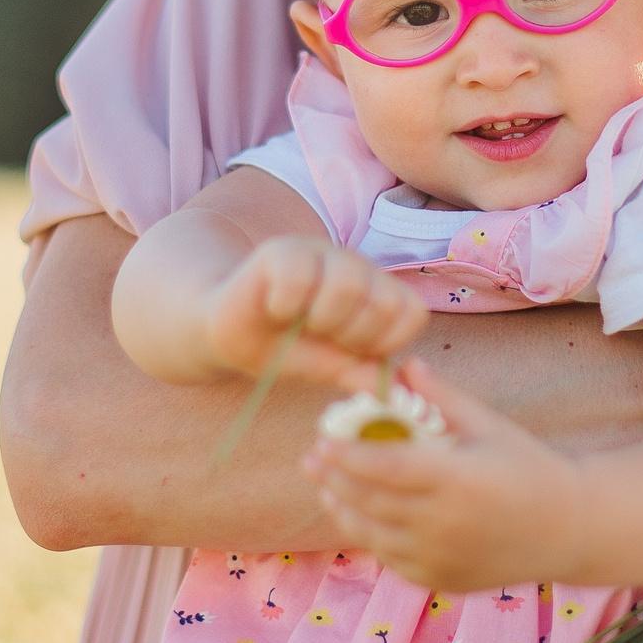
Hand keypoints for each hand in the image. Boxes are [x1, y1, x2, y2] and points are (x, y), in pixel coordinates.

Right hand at [205, 236, 427, 390]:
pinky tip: (275, 307)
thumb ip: (365, 373)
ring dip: (319, 319)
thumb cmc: (287, 347)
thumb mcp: (332, 367)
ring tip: (298, 322)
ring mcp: (320, 251)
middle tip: (321, 335)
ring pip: (346, 284)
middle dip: (351, 335)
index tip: (352, 351)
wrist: (230, 333)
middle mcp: (355, 265)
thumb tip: (400, 394)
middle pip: (382, 300)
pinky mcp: (282, 249)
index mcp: (376, 291)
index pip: (411, 313)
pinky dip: (285, 305)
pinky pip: (299, 276)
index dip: (384, 343)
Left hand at [301, 359, 581, 590]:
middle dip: (334, 478)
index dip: (348, 456)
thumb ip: (442, 397)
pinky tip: (354, 515)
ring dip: (342, 508)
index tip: (321, 440)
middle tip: (309, 458)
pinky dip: (368, 535)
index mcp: (458, 479)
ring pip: (372, 533)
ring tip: (323, 486)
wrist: (566, 529)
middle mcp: (444, 523)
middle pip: (370, 500)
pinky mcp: (438, 579)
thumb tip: (402, 365)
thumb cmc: (528, 467)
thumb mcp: (490, 425)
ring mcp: (439, 557)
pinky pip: (389, 556)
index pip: (387, 467)